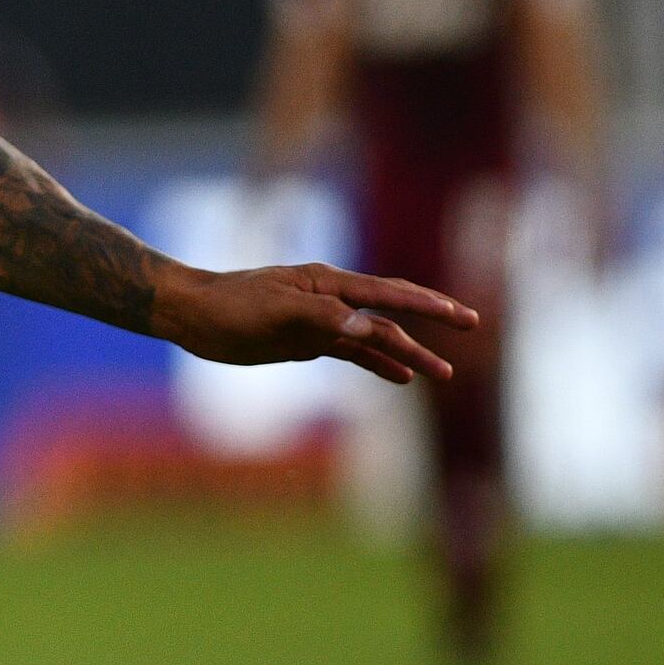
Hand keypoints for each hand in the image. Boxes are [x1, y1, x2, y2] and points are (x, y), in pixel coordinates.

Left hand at [152, 260, 480, 384]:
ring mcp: (321, 322)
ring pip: (375, 338)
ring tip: (442, 373)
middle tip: (471, 326)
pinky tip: (399, 379)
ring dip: (408, 353)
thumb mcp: (278, 312)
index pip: (390, 294)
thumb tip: (369, 327)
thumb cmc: (231, 306)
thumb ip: (325, 318)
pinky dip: (376, 364)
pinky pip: (351, 354)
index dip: (428, 305)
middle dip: (431, 320)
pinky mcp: (306, 342)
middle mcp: (332, 301)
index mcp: (329, 285)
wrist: (192, 314)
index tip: (463, 316)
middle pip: (392, 313)